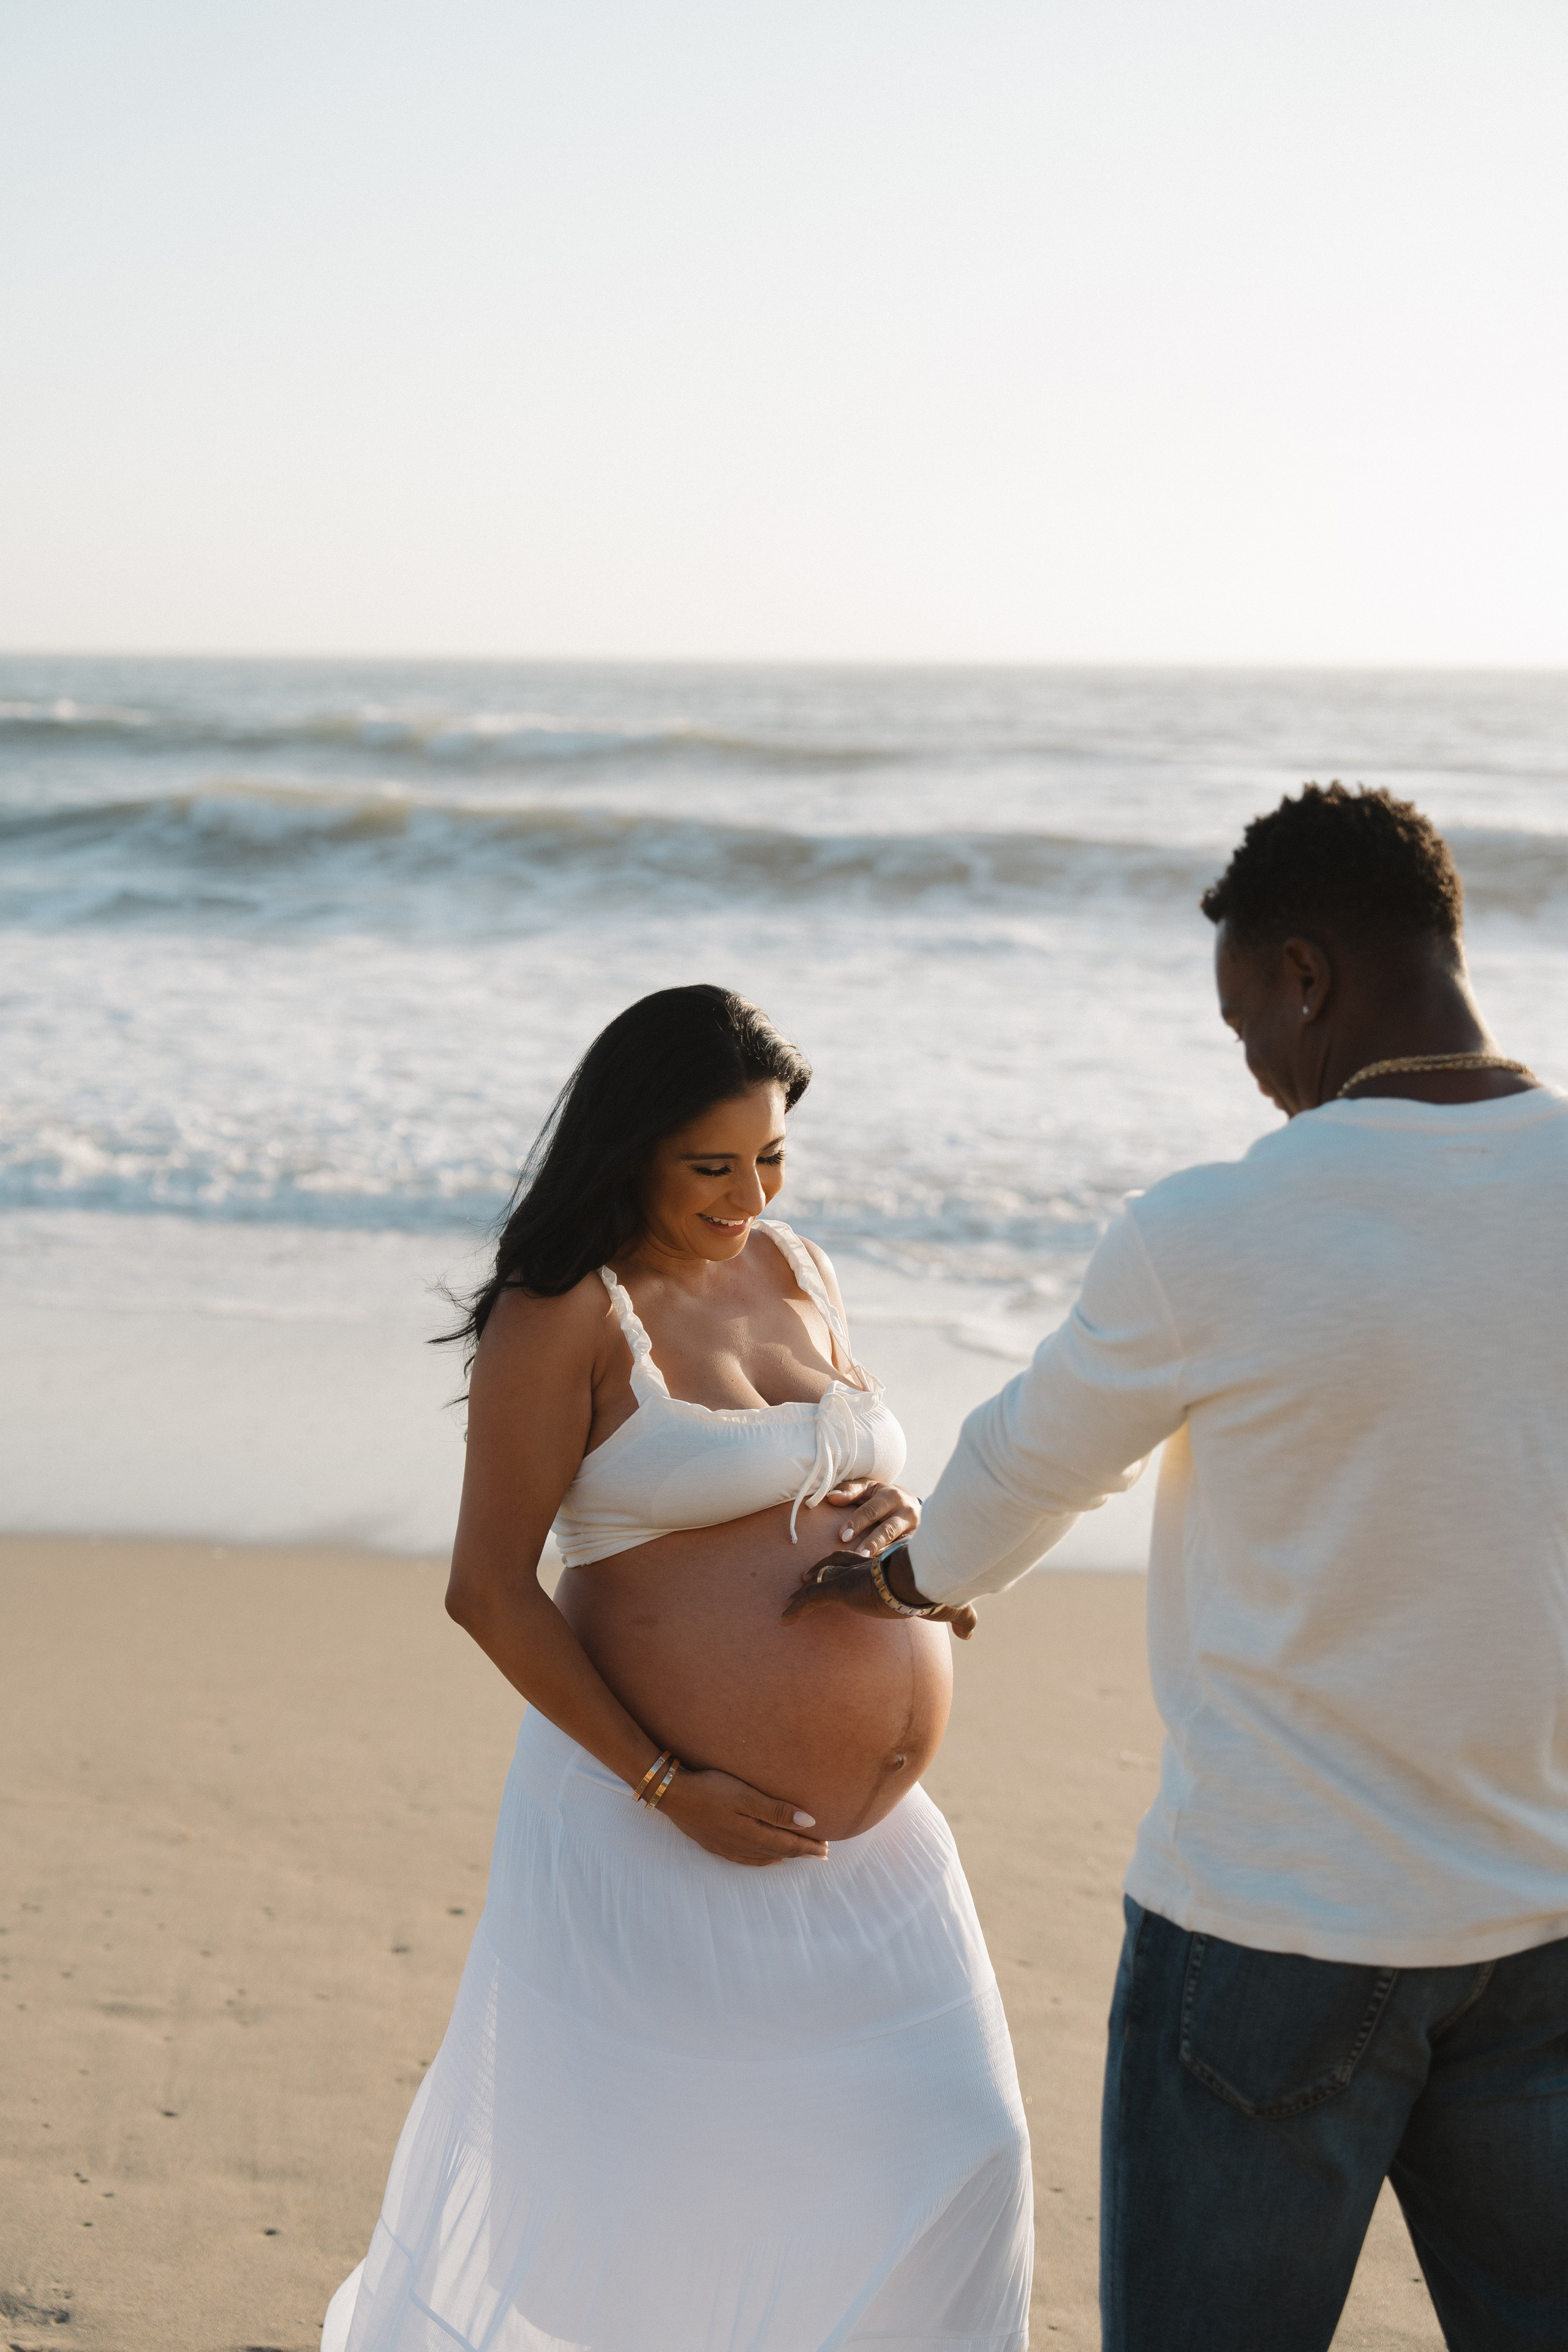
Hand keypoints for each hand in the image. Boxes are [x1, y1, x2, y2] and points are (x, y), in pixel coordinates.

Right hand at [658, 1764, 829, 1865]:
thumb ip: (777, 1811)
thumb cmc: (712, 1789)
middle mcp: (744, 1845)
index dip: (810, 1846)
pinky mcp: (716, 1844)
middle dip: (802, 1852)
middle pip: (780, 1851)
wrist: (674, 1795)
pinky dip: (762, 1860)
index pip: (789, 1843)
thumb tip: (809, 1823)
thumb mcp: (746, 1796)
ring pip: (764, 1857)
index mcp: (754, 1833)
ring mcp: (729, 1847)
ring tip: (799, 1856)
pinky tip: (766, 1858)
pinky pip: (747, 1859)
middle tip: (822, 1853)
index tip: (827, 1848)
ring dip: (784, 1856)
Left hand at [781, 1548, 978, 1641]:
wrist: (921, 1583)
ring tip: (790, 1602)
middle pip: (834, 1566)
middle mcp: (863, 1571)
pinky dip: (797, 1608)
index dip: (848, 1566)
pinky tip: (784, 1619)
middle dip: (820, 1572)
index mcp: (883, 1572)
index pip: (860, 1563)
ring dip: (804, 1592)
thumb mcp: (948, 1607)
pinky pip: (812, 1598)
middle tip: (806, 1578)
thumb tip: (971, 1635)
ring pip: (819, 1582)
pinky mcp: (840, 1588)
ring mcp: (849, 1579)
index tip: (842, 1572)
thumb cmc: (934, 1591)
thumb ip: (960, 1618)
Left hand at [822, 1478, 920, 1557]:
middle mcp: (906, 1512)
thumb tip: (832, 1497)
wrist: (912, 1505)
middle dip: (871, 1542)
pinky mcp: (916, 1542)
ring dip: (882, 1553)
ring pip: (897, 1543)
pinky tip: (879, 1569)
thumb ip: (850, 1491)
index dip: (857, 1523)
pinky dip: (891, 1559)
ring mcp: (914, 1529)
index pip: (871, 1511)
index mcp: (892, 1496)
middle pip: (887, 1529)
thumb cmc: (882, 1497)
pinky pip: (903, 1552)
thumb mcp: (868, 1489)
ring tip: (867, 1562)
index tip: (842, 1536)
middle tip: (855, 1553)